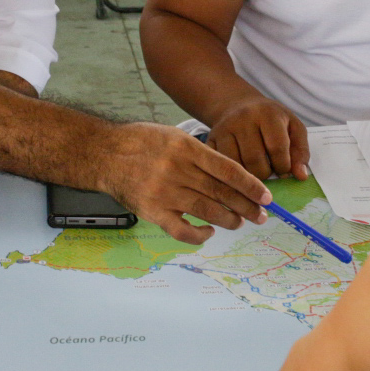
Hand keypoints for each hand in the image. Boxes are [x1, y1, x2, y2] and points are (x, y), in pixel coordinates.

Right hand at [99, 124, 269, 244]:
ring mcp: (164, 192)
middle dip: (246, 206)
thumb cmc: (141, 142)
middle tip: (261, 215)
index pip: (228, 169)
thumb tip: (232, 176)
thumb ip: (200, 153)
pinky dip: (199, 235)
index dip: (250, 185)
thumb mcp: (173, 135)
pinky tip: (209, 232)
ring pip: (207, 211)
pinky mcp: (152, 211)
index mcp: (186, 148)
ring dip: (228, 220)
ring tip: (240, 223)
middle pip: (221, 192)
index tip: (266, 197)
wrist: (104, 153)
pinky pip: (182, 230)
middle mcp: (177, 170)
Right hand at [206, 97, 308, 180]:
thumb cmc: (269, 118)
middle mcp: (243, 119)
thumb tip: (301, 176)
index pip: (277, 148)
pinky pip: (220, 166)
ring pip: (236, 166)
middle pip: (255, 161)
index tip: (283, 171)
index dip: (283, 167)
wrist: (237, 104)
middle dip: (265, 174)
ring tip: (255, 172)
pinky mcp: (210, 139)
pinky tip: (239, 172)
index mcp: (268, 114)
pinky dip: (231, 175)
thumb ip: (300, 150)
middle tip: (268, 172)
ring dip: (248, 178)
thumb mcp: (292, 127)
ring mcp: (224, 129)